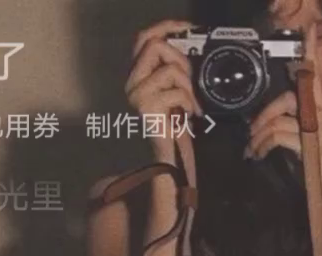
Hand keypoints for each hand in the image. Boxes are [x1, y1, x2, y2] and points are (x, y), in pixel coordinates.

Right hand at [125, 19, 201, 161]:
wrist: (169, 161)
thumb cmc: (174, 129)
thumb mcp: (174, 92)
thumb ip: (172, 69)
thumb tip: (185, 44)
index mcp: (137, 76)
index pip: (144, 38)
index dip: (165, 27)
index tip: (185, 27)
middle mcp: (131, 83)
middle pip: (154, 45)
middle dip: (180, 58)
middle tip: (189, 81)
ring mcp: (136, 95)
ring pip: (169, 68)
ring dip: (187, 86)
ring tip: (189, 104)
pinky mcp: (146, 108)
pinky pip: (176, 91)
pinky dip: (188, 102)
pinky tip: (186, 117)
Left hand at [246, 27, 321, 218]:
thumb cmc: (319, 184)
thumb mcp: (305, 153)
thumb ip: (293, 134)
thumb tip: (269, 126)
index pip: (315, 79)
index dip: (312, 52)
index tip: (309, 29)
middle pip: (290, 97)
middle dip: (265, 113)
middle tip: (251, 134)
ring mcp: (321, 133)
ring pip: (283, 117)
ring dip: (260, 134)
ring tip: (252, 151)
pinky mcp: (315, 147)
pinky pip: (284, 134)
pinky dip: (266, 144)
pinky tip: (259, 155)